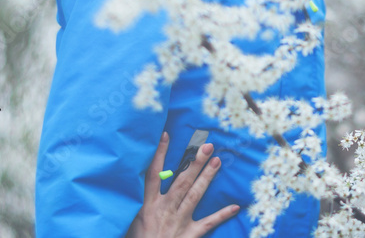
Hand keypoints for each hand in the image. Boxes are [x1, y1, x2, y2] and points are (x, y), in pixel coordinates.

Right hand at [126, 132, 240, 237]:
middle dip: (194, 163)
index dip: (159, 154)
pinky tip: (235, 206)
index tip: (166, 135)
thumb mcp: (130, 219)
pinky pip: (208, 223)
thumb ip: (137, 201)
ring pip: (195, 195)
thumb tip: (139, 180)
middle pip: (181, 182)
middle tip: (207, 146)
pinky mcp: (190, 234)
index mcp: (148, 206)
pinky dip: (222, 215)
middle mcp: (165, 210)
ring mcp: (179, 221)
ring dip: (207, 178)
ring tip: (217, 161)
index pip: (153, 175)